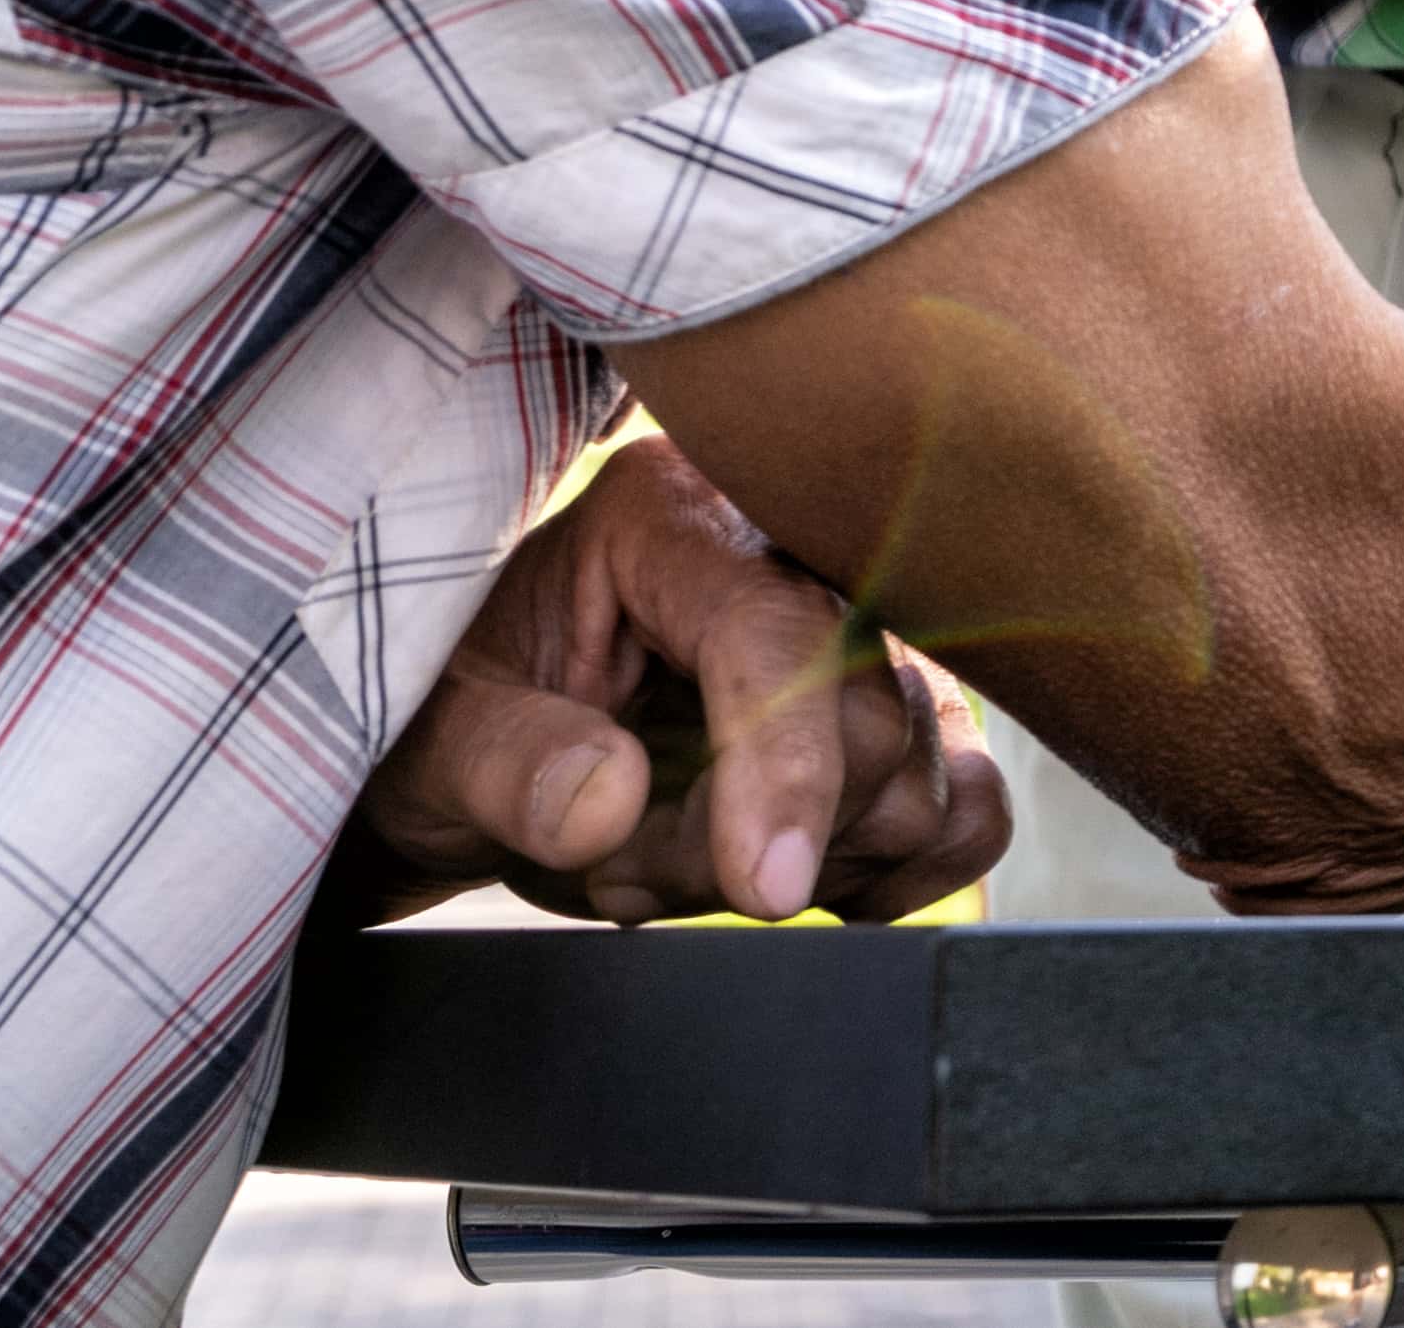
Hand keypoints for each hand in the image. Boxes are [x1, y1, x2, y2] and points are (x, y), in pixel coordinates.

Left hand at [339, 432, 1007, 927]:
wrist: (478, 757)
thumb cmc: (454, 728)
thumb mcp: (436, 747)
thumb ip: (510, 767)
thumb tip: (611, 801)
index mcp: (673, 516)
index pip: (779, 631)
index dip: (783, 762)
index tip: (760, 886)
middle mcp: (795, 553)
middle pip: (868, 716)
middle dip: (738, 837)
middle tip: (619, 866)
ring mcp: (867, 637)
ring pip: (919, 778)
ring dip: (795, 864)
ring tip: (667, 859)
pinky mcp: (906, 714)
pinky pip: (967, 810)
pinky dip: (894, 869)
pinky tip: (788, 868)